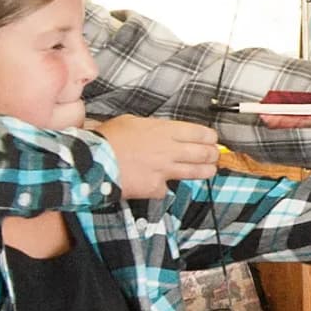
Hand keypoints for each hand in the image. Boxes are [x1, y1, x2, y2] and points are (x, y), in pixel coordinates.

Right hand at [93, 115, 222, 205]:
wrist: (94, 161)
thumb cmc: (108, 139)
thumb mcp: (132, 122)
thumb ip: (151, 128)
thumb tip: (159, 132)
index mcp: (164, 130)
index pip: (198, 133)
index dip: (209, 137)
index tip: (212, 139)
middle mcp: (169, 150)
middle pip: (202, 153)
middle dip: (213, 154)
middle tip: (215, 155)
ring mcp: (165, 170)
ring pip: (194, 172)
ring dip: (205, 171)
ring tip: (210, 170)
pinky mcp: (156, 188)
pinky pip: (167, 189)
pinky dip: (165, 187)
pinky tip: (160, 184)